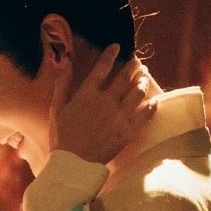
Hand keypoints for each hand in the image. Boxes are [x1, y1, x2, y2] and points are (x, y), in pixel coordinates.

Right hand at [48, 45, 157, 165]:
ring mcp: (119, 116)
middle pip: (124, 77)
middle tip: (137, 62)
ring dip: (142, 83)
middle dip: (133, 67)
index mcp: (87, 93)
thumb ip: (62, 85)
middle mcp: (106, 100)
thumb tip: (65, 64)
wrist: (73, 164)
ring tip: (144, 78)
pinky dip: (151, 106)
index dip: (111, 54)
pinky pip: (145, 115)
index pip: (102, 67)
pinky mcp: (127, 132)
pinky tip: (154, 101)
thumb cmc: (62, 138)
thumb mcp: (56, 109)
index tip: (117, 47)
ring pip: (137, 93)